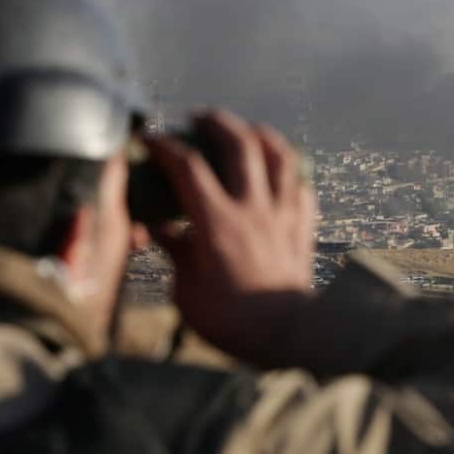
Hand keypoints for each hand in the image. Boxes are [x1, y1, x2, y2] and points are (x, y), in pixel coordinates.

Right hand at [144, 110, 317, 365]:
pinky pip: (302, 188)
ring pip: (280, 156)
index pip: (188, 167)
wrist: (289, 336)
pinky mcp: (303, 228)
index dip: (166, 146)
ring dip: (261, 135)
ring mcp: (283, 215)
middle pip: (239, 144)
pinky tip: (282, 176)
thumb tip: (159, 231)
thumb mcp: (187, 292)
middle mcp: (253, 209)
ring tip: (247, 130)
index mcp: (217, 222)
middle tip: (199, 118)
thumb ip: (176, 253)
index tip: (150, 138)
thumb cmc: (232, 321)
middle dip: (217, 122)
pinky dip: (291, 174)